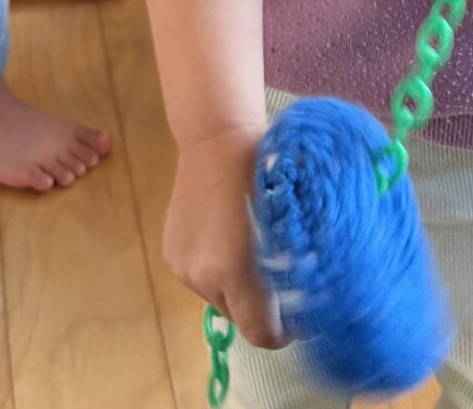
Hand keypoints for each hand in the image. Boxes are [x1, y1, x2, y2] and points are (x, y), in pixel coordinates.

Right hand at [165, 125, 288, 349]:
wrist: (216, 139)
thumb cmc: (264, 172)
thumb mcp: (287, 223)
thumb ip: (288, 269)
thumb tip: (302, 303)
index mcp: (235, 270)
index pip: (260, 333)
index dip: (282, 334)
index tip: (297, 320)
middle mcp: (204, 276)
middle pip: (238, 318)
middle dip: (259, 308)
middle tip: (277, 282)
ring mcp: (182, 266)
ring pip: (218, 297)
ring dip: (236, 288)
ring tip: (248, 252)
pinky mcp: (170, 254)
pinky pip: (200, 278)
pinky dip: (216, 270)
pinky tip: (225, 239)